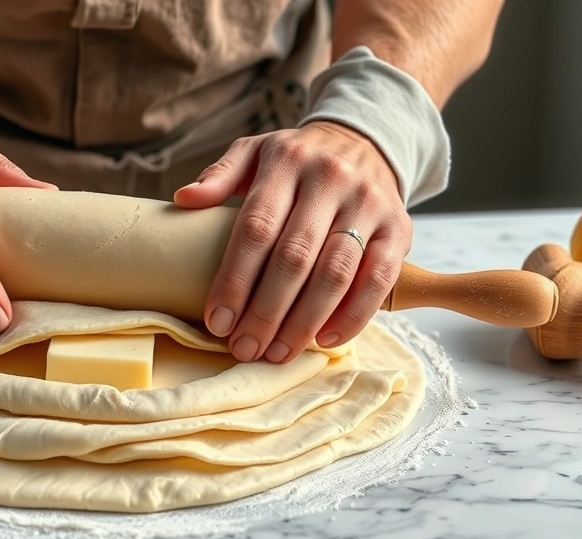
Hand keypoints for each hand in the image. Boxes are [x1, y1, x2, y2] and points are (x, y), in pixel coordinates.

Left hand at [175, 121, 411, 362]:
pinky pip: (378, 279)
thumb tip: (183, 198)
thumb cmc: (296, 159)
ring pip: (335, 273)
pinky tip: (325, 340)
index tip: (217, 321)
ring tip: (277, 353)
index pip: (256, 227)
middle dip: (265, 311)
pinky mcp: (399, 227)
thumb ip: (219, 175)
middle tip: (244, 348)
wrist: (363, 141)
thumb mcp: (254, 152)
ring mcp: (369, 203)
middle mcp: (330, 180)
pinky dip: (353, 315)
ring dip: (304, 322)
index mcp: (287, 161)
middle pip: (294, 257)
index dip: (235, 279)